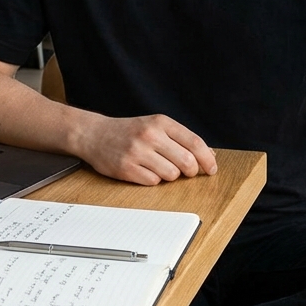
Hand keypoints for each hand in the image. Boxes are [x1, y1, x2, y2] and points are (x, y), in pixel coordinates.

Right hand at [73, 114, 217, 185]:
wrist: (94, 134)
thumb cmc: (129, 132)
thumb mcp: (155, 126)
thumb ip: (181, 138)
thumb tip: (210, 154)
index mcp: (160, 122)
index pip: (194, 142)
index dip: (207, 158)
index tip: (212, 168)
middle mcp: (149, 135)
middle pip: (186, 161)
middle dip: (191, 171)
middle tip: (187, 172)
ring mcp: (137, 152)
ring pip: (171, 174)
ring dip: (170, 176)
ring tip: (159, 168)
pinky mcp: (126, 168)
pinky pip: (153, 182)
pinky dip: (153, 180)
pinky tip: (144, 171)